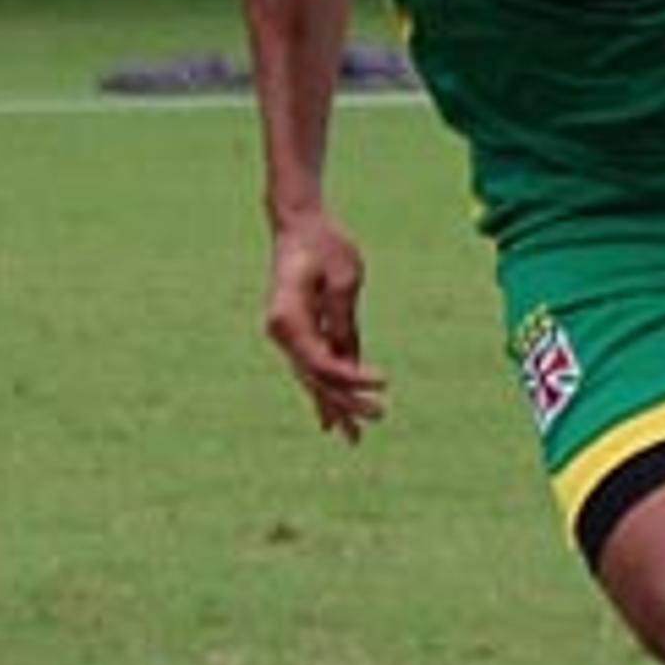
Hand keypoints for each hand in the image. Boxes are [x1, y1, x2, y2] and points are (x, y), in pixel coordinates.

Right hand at [262, 209, 388, 440]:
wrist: (300, 226)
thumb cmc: (323, 245)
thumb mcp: (342, 278)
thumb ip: (342, 318)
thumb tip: (347, 357)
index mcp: (286, 319)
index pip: (320, 362)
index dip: (350, 377)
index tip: (381, 381)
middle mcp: (282, 333)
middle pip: (316, 377)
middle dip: (346, 401)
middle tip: (378, 416)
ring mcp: (289, 336)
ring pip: (314, 380)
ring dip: (335, 407)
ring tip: (354, 438)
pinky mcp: (303, 334)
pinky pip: (316, 370)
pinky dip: (327, 393)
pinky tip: (331, 423)